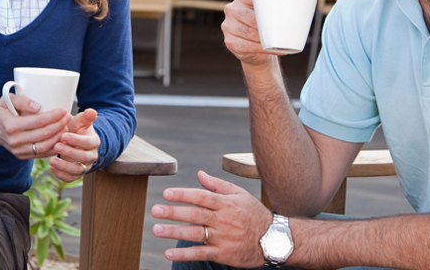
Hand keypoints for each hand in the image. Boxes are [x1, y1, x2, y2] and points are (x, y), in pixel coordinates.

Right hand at [0, 93, 70, 159]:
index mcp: (10, 126)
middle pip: (43, 134)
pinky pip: (41, 154)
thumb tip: (38, 106)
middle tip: (68, 116)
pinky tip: (60, 139)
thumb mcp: (7, 99)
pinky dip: (53, 148)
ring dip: (58, 137)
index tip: (63, 110)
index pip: (37, 122)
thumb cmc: (2, 110)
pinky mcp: (22, 156)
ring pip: (44, 147)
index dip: (53, 116)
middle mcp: (14, 141)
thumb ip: (22, 100)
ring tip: (66, 127)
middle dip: (59, 125)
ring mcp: (18, 151)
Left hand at [49, 108, 98, 181]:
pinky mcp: (76, 174)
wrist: (74, 141)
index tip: (64, 136)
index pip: (88, 142)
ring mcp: (84, 166)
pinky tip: (52, 168)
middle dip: (69, 152)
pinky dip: (61, 174)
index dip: (77, 140)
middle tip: (56, 146)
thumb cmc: (76, 130)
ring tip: (52, 160)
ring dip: (64, 166)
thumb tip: (91, 112)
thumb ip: (85, 117)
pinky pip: (70, 178)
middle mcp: (91, 156)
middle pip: (83, 157)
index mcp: (94, 141)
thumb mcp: (80, 121)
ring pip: (77, 170)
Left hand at [151, 170, 272, 267]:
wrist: (274, 240)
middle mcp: (223, 220)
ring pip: (195, 234)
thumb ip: (218, 185)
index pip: (201, 196)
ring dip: (174, 232)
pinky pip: (201, 253)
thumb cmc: (254, 214)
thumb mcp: (240, 195)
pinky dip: (184, 254)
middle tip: (154, 210)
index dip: (183, 194)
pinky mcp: (223, 254)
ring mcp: (223, 237)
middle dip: (173, 212)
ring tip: (156, 230)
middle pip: (194, 214)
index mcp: (226, 203)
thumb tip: (199, 174)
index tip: (166, 193)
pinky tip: (168, 253)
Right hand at [222, 0, 274, 66]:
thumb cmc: (264, 26)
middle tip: (280, 30)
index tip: (279, 12)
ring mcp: (228, 25)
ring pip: (249, 33)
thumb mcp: (266, 11)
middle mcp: (231, 9)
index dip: (267, 6)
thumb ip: (273, 5)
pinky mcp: (229, 41)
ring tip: (277, 41)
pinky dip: (262, 49)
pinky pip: (247, 46)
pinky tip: (271, 49)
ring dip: (264, 39)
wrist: (255, 47)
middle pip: (251, 18)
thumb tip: (295, 5)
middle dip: (266, 26)